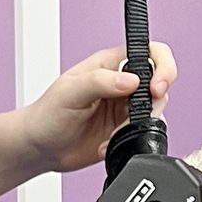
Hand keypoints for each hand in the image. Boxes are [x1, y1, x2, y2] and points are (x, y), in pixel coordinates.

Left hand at [15, 43, 176, 174]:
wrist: (39, 148)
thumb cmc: (46, 114)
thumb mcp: (70, 92)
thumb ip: (100, 82)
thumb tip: (132, 80)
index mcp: (110, 64)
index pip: (150, 53)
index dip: (162, 67)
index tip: (156, 87)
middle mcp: (121, 83)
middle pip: (160, 82)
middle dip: (155, 101)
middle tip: (139, 115)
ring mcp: (125, 107)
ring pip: (156, 109)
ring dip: (140, 124)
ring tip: (114, 133)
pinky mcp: (126, 129)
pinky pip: (144, 132)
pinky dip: (132, 140)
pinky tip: (109, 144)